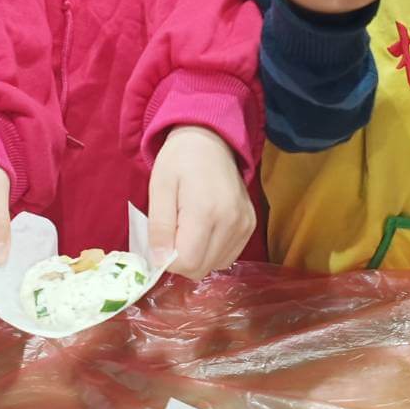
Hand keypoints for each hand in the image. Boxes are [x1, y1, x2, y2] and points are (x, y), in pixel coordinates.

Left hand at [148, 126, 255, 280]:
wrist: (210, 139)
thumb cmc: (179, 160)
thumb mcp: (159, 188)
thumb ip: (159, 227)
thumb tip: (159, 262)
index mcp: (206, 211)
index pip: (188, 263)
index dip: (168, 260)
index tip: (162, 241)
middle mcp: (231, 221)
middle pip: (202, 268)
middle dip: (181, 260)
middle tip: (172, 233)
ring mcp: (245, 224)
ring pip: (215, 265)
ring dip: (197, 256)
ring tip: (189, 227)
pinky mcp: (250, 225)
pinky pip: (228, 255)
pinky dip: (212, 251)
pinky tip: (204, 229)